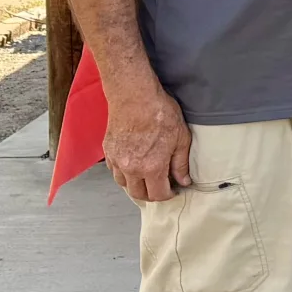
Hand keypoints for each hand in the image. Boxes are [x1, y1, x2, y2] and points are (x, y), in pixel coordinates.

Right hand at [104, 82, 190, 202]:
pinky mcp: (108, 151)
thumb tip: (183, 181)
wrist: (134, 96)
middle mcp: (131, 168)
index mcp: (151, 168)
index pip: (158, 195)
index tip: (174, 190)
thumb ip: (180, 163)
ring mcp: (116, 160)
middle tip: (161, 186)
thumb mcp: (181, 138)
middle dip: (151, 194)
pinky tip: (134, 165)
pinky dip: (124, 174)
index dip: (168, 195)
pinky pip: (114, 171)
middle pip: (138, 194)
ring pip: (124, 184)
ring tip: (148, 177)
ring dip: (136, 185)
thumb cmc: (160, 114)